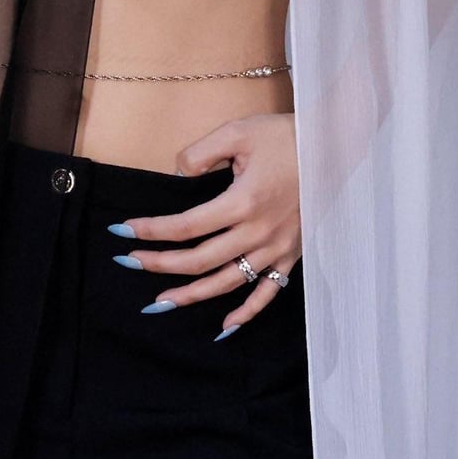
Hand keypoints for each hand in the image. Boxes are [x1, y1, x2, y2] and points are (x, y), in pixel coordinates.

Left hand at [111, 112, 301, 335]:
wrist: (333, 146)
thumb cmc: (284, 136)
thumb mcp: (238, 131)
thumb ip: (201, 152)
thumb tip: (177, 174)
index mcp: (244, 202)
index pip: (187, 225)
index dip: (153, 231)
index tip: (124, 232)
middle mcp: (259, 232)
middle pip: (202, 259)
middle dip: (161, 264)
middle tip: (130, 263)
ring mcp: (277, 248)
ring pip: (228, 282)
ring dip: (192, 295)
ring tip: (161, 302)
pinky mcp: (292, 254)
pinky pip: (269, 292)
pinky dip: (247, 312)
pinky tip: (224, 327)